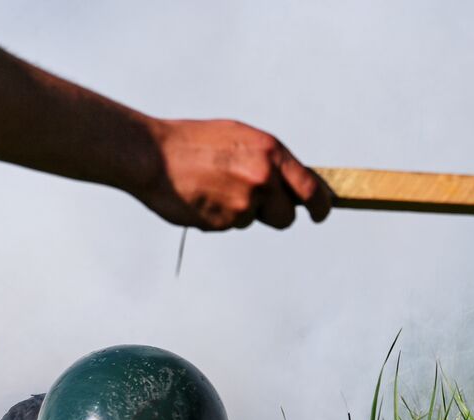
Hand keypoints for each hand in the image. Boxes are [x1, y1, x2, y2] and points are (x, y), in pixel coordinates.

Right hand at [135, 118, 331, 230]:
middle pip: (286, 217)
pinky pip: (231, 226)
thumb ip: (269, 161)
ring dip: (242, 213)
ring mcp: (243, 202)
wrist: (153, 156)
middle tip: (253, 202)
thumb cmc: (195, 143)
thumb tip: (296, 184)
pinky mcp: (224, 222)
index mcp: (270, 153)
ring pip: (255, 221)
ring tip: (216, 189)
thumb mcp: (240, 139)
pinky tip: (202, 197)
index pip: (311, 189)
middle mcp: (262, 178)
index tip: (320, 214)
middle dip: (274, 215)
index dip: (320, 207)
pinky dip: (220, 217)